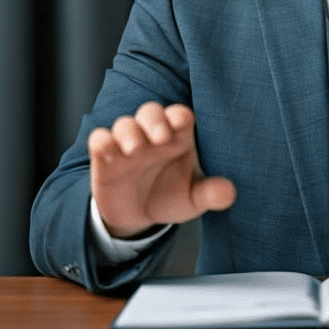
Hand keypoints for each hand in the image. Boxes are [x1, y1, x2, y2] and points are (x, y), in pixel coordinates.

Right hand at [88, 102, 236, 238]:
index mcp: (178, 137)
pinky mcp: (105, 158)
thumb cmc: (169, 197)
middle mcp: (152, 136)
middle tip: (160, 137)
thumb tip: (230, 193)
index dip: (180, 115)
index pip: (179, 116)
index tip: (183, 121)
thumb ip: (210, 194)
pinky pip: (99, 139)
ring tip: (135, 150)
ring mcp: (127, 145)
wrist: (138, 216)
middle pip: (150, 112)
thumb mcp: (193, 199)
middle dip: (154, 119)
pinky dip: (102, 140)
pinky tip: (108, 151)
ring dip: (129, 132)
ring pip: (124, 124)